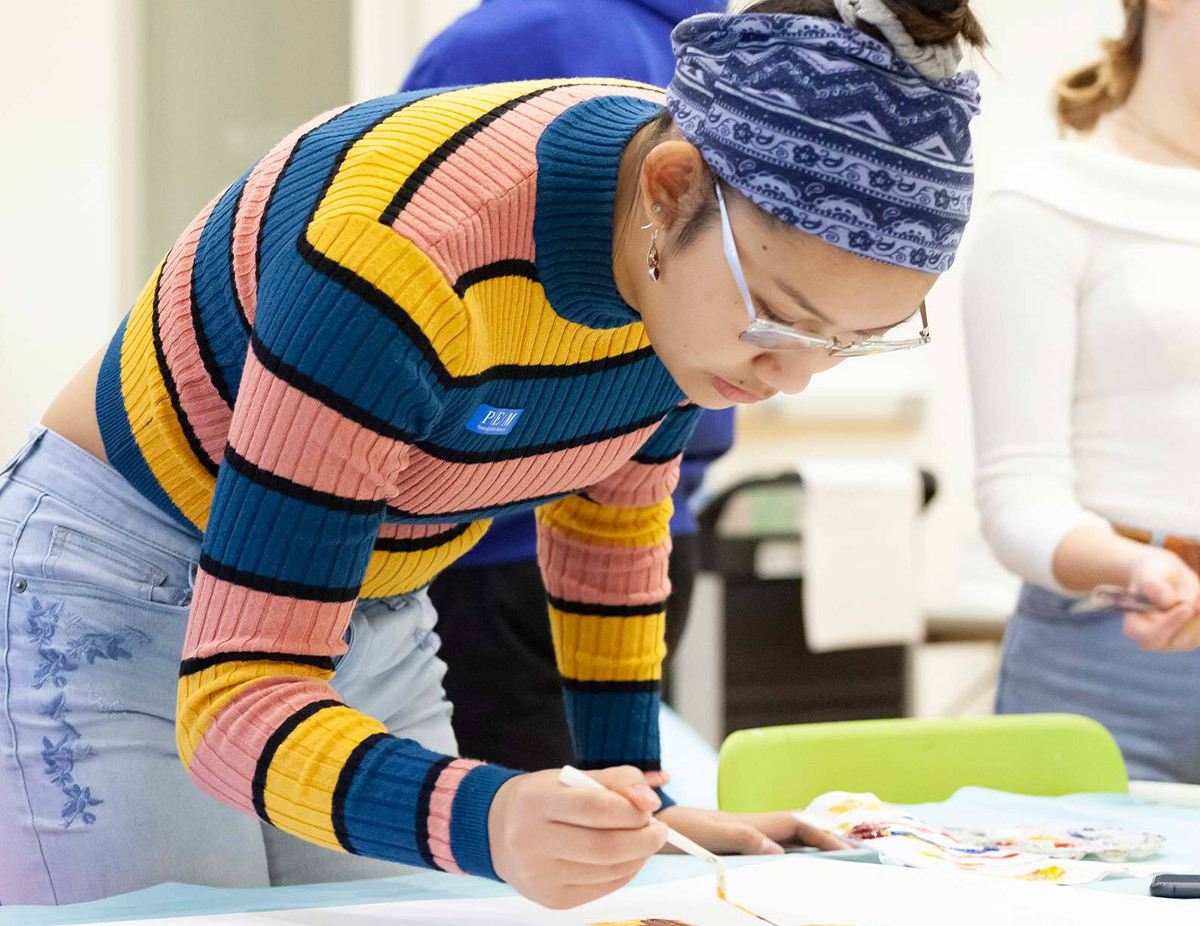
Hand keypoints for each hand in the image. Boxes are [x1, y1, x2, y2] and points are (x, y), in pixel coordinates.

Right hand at [488, 765, 668, 908]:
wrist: (498, 830)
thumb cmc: (543, 799)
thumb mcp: (571, 777)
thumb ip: (615, 780)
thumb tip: (652, 800)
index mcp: (535, 801)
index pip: (596, 807)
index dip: (632, 809)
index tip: (652, 806)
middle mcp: (531, 841)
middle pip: (605, 846)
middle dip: (643, 838)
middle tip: (659, 829)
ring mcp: (540, 875)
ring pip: (608, 870)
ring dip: (638, 856)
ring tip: (642, 840)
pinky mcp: (552, 899)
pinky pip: (603, 887)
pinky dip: (625, 872)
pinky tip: (626, 857)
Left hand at [655, 805, 851, 854]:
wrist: (648, 827)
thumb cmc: (675, 830)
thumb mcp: (708, 834)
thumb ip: (741, 837)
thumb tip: (779, 851)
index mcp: (751, 823)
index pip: (797, 826)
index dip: (823, 836)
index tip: (849, 849)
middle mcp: (751, 827)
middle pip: (798, 830)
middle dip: (827, 840)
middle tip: (858, 854)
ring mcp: (742, 836)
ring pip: (787, 840)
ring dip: (812, 848)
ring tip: (837, 862)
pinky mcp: (731, 847)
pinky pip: (770, 850)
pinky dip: (791, 855)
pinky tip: (794, 867)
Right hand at [1123, 548, 1199, 650]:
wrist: (1168, 577)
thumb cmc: (1153, 574)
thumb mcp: (1150, 574)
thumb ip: (1154, 586)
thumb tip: (1169, 602)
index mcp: (1135, 627)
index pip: (1150, 635)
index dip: (1168, 625)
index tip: (1185, 608)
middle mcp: (1154, 640)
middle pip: (1177, 640)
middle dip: (1191, 622)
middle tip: (1199, 602)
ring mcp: (1175, 642)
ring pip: (1194, 638)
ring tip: (1199, 593)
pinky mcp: (1192, 639)